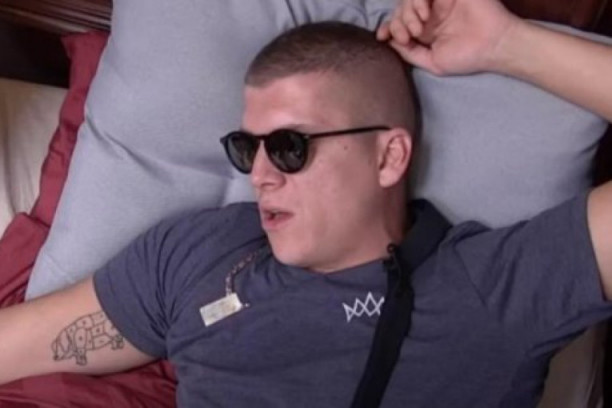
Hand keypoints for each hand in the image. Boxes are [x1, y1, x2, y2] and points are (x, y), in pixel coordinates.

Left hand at [377, 0, 520, 74]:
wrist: (493, 46)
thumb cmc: (467, 57)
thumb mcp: (432, 62)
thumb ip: (410, 52)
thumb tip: (389, 42)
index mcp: (425, 30)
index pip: (398, 22)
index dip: (387, 26)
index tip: (382, 36)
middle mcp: (431, 13)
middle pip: (401, 8)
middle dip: (398, 22)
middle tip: (410, 35)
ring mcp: (440, 1)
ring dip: (408, 11)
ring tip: (419, 27)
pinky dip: (419, 0)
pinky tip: (425, 14)